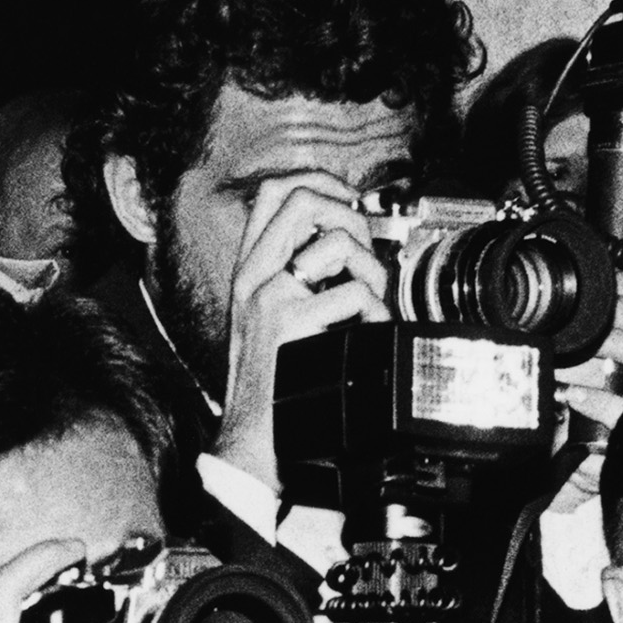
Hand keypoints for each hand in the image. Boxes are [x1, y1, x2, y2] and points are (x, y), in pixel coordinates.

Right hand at [208, 173, 386, 492]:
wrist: (252, 440)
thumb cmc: (270, 386)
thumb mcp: (269, 320)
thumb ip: (294, 278)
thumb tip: (344, 241)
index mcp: (248, 271)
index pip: (274, 192)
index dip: (319, 183)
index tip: (347, 203)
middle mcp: (253, 276)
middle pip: (303, 199)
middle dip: (349, 216)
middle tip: (363, 254)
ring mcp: (269, 297)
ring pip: (336, 242)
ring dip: (370, 269)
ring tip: (369, 302)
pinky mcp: (289, 323)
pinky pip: (352, 294)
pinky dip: (374, 314)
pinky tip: (366, 335)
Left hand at [548, 266, 622, 436]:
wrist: (604, 459)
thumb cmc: (606, 403)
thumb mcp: (608, 360)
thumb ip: (602, 329)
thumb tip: (574, 294)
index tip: (608, 281)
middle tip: (585, 313)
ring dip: (615, 341)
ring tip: (580, 344)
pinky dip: (599, 402)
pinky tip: (574, 395)